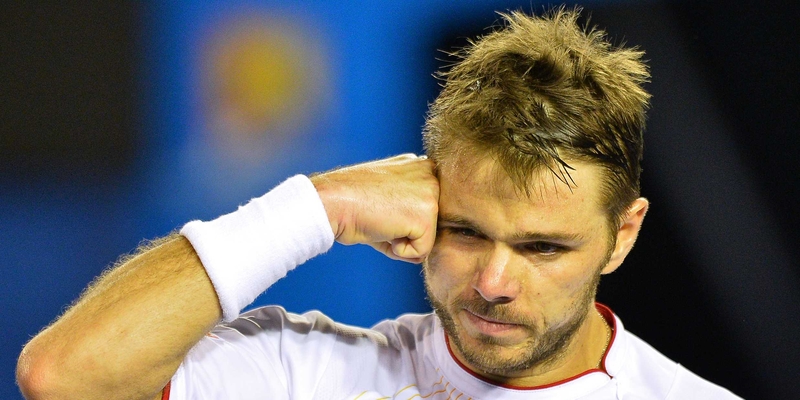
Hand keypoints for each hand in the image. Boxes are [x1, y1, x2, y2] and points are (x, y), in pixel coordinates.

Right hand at [310, 154, 438, 262]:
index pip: (424, 209)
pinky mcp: (426, 214)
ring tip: (380, 221)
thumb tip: (422, 244)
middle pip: (428, 225)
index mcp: (419, 165)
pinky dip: (398, 252)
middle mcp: (429, 174)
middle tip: (377, 215)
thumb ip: (409, 207)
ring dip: (400, 240)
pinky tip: (382, 230)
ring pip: (425, 239)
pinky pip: (420, 252)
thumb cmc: (351, 203)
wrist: (331, 202)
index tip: (377, 206)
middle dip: (403, 231)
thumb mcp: (386, 194)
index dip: (400, 218)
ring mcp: (430, 193)